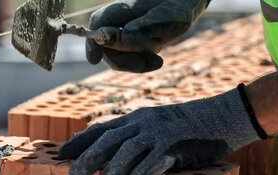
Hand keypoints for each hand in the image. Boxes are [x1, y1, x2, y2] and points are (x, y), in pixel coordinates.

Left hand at [58, 87, 264, 174]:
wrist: (226, 116)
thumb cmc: (189, 127)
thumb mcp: (157, 125)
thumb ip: (134, 137)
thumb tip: (110, 153)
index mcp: (136, 119)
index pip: (101, 129)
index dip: (80, 142)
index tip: (60, 155)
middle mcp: (144, 123)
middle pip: (109, 140)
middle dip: (89, 158)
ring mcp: (160, 133)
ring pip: (129, 151)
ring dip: (113, 172)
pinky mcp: (177, 145)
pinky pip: (155, 163)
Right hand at [87, 0, 208, 71]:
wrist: (184, 6)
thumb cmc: (175, 8)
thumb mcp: (165, 17)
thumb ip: (145, 26)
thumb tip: (125, 36)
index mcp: (120, 10)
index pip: (98, 25)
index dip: (93, 43)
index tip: (95, 59)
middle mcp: (117, 22)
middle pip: (105, 47)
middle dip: (122, 60)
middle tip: (141, 66)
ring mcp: (123, 35)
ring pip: (117, 58)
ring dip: (136, 64)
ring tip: (157, 61)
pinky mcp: (131, 45)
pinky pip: (130, 61)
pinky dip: (143, 65)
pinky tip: (158, 62)